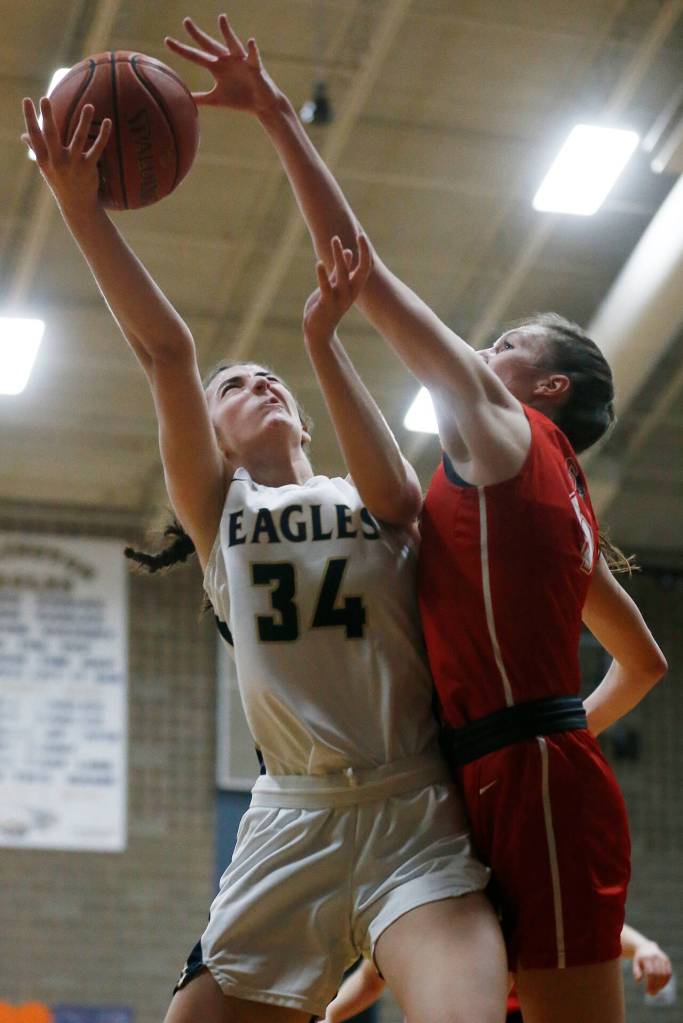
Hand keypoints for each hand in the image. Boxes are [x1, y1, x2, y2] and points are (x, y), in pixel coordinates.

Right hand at [22, 98, 110, 215]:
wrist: (77, 205)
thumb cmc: (60, 182)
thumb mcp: (45, 167)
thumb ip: (36, 149)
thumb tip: (23, 135)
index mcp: (44, 160)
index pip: (34, 136)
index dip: (30, 118)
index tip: (27, 100)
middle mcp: (57, 161)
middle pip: (51, 135)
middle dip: (47, 117)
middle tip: (45, 98)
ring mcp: (74, 164)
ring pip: (79, 138)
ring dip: (84, 121)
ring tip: (89, 105)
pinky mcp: (89, 168)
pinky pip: (97, 148)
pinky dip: (103, 135)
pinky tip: (108, 121)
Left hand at [165, 14, 278, 115]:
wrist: (261, 105)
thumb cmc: (240, 99)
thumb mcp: (216, 99)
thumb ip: (200, 98)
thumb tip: (183, 100)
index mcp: (216, 66)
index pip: (195, 56)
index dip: (182, 49)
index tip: (167, 41)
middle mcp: (227, 59)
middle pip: (209, 45)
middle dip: (197, 35)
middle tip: (186, 22)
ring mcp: (241, 61)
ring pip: (232, 44)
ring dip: (227, 32)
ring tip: (222, 18)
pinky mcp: (255, 67)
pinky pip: (253, 56)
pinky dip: (252, 49)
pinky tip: (250, 42)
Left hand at [303, 235, 372, 345]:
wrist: (318, 331)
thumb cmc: (327, 307)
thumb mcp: (337, 286)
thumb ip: (343, 270)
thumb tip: (349, 252)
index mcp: (354, 288)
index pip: (365, 268)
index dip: (365, 251)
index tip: (362, 235)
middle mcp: (350, 293)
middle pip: (359, 270)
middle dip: (360, 252)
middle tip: (358, 233)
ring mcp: (339, 300)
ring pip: (342, 276)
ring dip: (339, 257)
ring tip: (335, 240)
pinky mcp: (325, 305)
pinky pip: (325, 288)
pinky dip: (322, 276)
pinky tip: (319, 263)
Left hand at [632, 940, 671, 994]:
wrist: (646, 947)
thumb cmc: (640, 958)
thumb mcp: (635, 963)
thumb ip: (636, 971)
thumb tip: (638, 981)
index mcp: (646, 957)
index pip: (650, 973)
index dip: (650, 983)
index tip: (648, 991)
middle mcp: (656, 957)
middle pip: (658, 974)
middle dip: (656, 986)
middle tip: (652, 994)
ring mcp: (662, 958)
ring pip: (665, 975)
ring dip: (661, 985)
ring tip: (656, 991)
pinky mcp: (667, 960)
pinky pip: (669, 973)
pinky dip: (665, 982)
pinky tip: (660, 987)